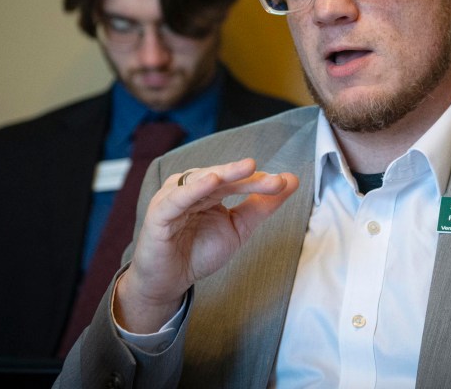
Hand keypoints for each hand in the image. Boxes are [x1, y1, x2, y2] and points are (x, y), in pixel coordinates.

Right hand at [114, 158, 298, 332]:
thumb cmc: (199, 251)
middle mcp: (191, 188)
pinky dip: (194, 189)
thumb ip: (262, 205)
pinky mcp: (159, 214)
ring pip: (203, 181)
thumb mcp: (238, 228)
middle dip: (249, 177)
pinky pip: (177, 199)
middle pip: (223, 178)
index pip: (238, 181)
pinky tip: (211, 181)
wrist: (169, 282)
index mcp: (209, 188)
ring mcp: (174, 198)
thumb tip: (291, 180)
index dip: (260, 182)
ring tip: (248, 168)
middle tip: (274, 178)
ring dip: (226, 174)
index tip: (285, 183)